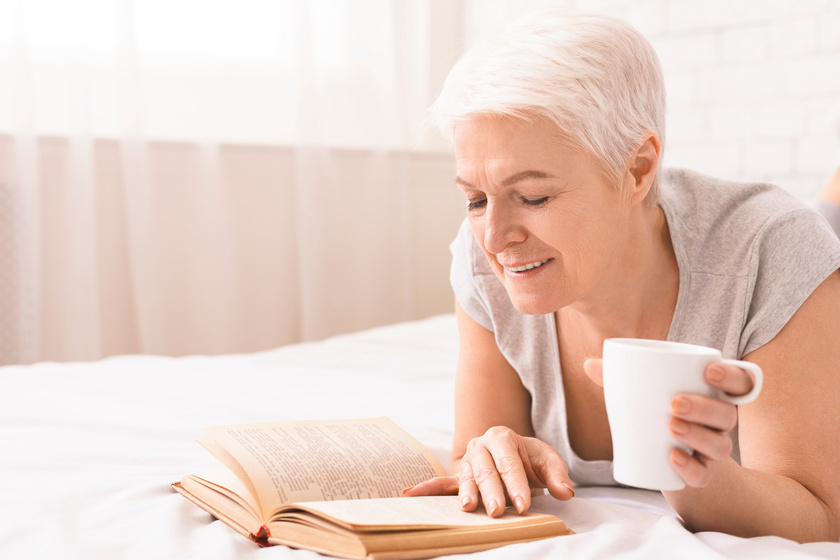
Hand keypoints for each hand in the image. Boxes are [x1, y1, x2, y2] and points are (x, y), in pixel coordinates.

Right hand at [403, 427, 574, 516]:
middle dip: (493, 492)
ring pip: (467, 478)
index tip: (525, 505)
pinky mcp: (458, 477)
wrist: (513, 455)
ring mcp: (467, 461)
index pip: (510, 463)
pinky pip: (442, 483)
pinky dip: (426, 489)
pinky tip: (410, 494)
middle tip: (499, 510)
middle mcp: (480, 446)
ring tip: (469, 508)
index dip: (517, 485)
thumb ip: (557, 475)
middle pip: (487, 472)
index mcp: (502, 437)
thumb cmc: (530, 459)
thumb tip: (565, 492)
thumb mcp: (548, 461)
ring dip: (467, 493)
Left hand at [583, 358, 755, 488]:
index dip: (731, 375)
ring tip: (671, 427)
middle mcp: (720, 422)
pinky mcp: (701, 474)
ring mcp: (712, 450)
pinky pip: (705, 476)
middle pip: (727, 414)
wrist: (666, 462)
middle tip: (675, 403)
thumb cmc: (657, 415)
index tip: (709, 370)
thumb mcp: (643, 395)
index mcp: (712, 395)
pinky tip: (674, 458)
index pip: (739, 382)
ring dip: (698, 436)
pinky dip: (691, 468)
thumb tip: (589, 364)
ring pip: (721, 445)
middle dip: (704, 408)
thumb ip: (619, 378)